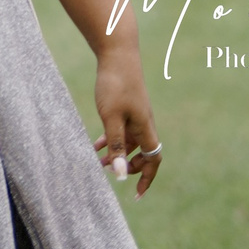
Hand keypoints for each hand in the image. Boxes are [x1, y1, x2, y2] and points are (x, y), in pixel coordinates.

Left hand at [92, 43, 161, 194]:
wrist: (117, 54)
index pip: (153, 160)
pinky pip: (123, 129)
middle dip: (128, 167)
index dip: (146, 178)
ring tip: (98, 161)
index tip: (137, 194)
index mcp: (146, 128)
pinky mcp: (127, 106)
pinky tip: (96, 143)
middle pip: (143, 153)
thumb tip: (120, 175)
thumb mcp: (111, 118)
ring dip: (117, 153)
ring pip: (130, 141)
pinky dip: (112, 138)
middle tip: (110, 174)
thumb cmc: (115, 85)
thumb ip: (116, 146)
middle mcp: (145, 123)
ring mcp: (136, 114)